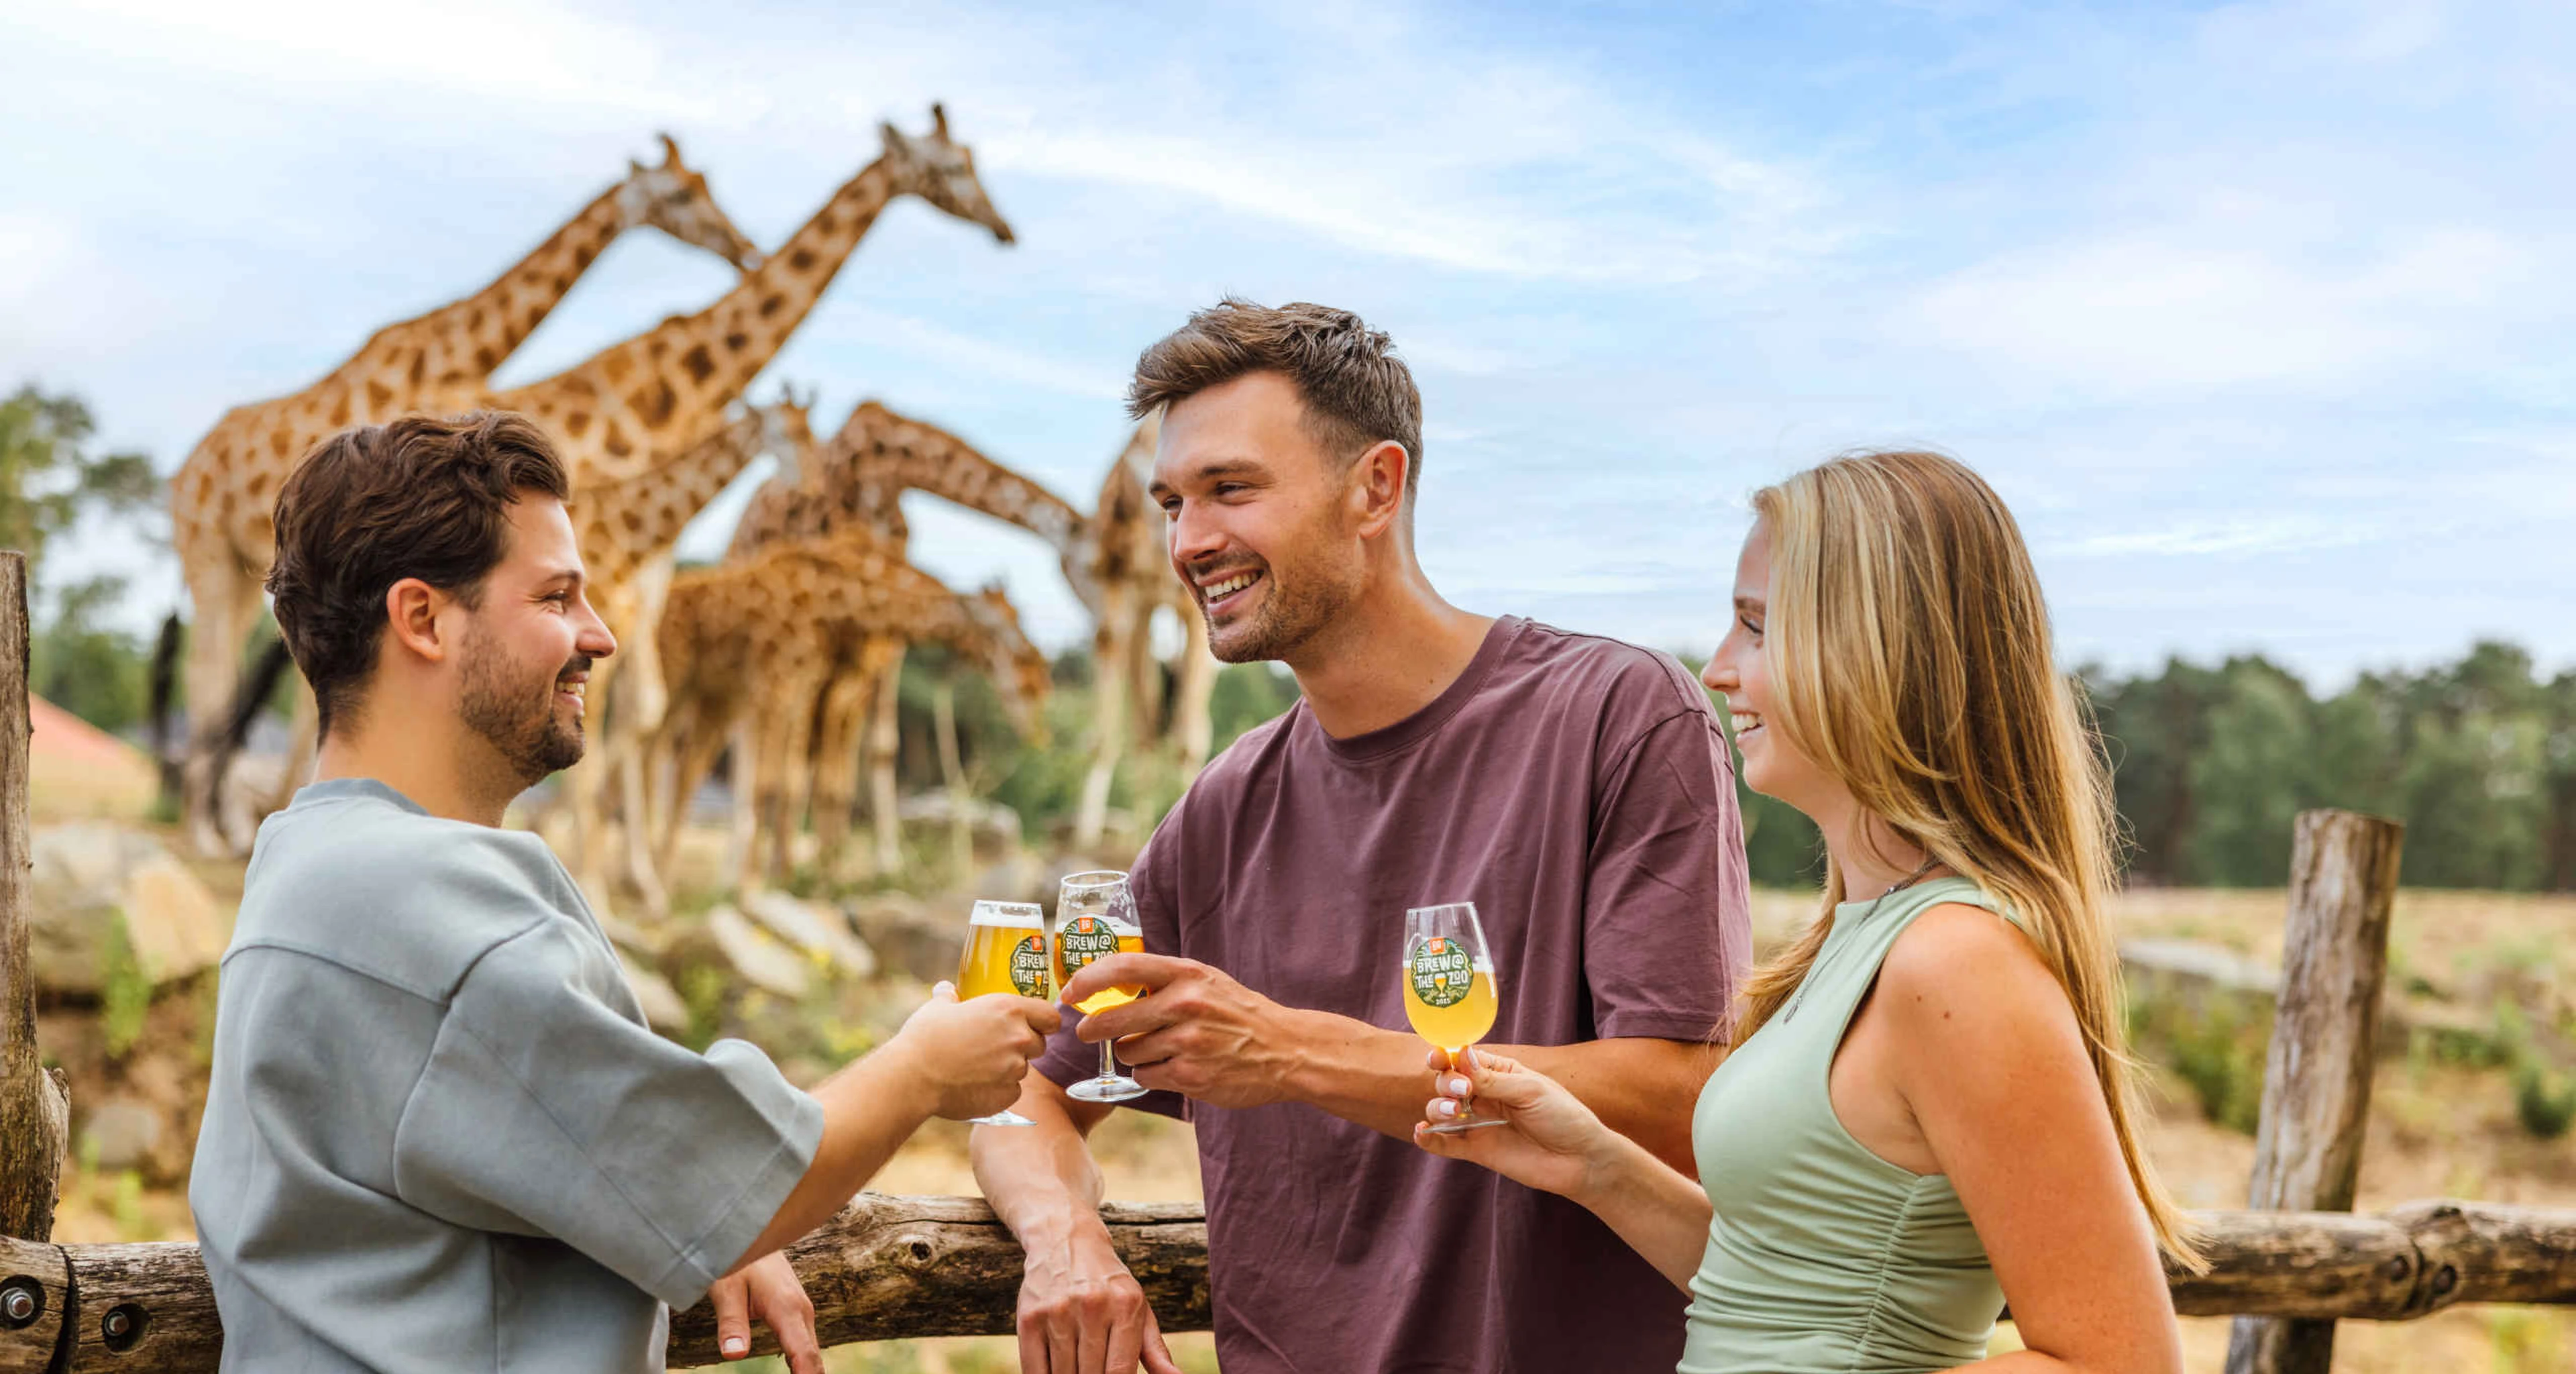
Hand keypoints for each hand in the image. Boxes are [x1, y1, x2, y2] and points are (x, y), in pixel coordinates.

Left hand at [707, 1251, 819, 1372]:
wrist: (754, 1233)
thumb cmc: (738, 1259)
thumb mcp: (727, 1289)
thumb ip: (731, 1323)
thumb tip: (734, 1354)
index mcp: (787, 1308)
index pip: (804, 1353)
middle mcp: (801, 1311)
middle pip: (813, 1357)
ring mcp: (802, 1311)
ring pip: (812, 1351)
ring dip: (807, 1371)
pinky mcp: (798, 1312)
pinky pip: (807, 1344)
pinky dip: (804, 1363)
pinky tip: (796, 1372)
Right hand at [890, 982, 1061, 1120]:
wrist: (912, 1077)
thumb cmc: (924, 1037)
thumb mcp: (938, 1007)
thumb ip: (950, 996)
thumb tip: (947, 989)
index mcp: (1009, 1009)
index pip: (1051, 1016)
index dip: (1044, 1022)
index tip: (1036, 1026)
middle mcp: (1019, 1037)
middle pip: (1039, 1044)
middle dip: (1023, 1047)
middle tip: (996, 1048)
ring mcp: (1015, 1068)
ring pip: (1022, 1069)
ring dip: (1007, 1068)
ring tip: (977, 1067)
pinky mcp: (1006, 1095)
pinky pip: (1011, 1091)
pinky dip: (998, 1090)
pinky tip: (975, 1085)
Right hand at [1016, 1224, 1185, 1373]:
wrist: (1065, 1240)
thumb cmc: (1110, 1285)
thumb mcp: (1139, 1308)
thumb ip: (1156, 1350)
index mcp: (1126, 1306)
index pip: (1119, 1372)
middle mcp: (1092, 1306)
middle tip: (1093, 1368)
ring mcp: (1057, 1312)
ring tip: (1077, 1365)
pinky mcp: (1029, 1318)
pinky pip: (1034, 1369)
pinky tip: (1055, 1368)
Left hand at [1062, 954, 1299, 1108]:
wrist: (1284, 1049)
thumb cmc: (1238, 1013)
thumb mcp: (1206, 981)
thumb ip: (1164, 980)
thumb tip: (1108, 981)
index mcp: (1187, 974)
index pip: (1123, 968)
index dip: (1088, 980)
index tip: (1069, 993)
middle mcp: (1185, 1004)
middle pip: (1113, 1018)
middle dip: (1093, 1028)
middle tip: (1086, 1032)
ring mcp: (1188, 1042)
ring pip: (1127, 1051)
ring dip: (1132, 1053)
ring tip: (1159, 1049)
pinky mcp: (1191, 1076)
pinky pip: (1145, 1075)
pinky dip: (1150, 1073)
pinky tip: (1172, 1067)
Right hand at [1412, 1048, 1616, 1200]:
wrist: (1581, 1160)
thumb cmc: (1564, 1117)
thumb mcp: (1531, 1091)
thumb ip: (1493, 1080)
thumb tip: (1460, 1056)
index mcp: (1500, 1073)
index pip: (1464, 1059)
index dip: (1447, 1056)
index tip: (1439, 1058)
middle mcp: (1486, 1095)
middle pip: (1447, 1082)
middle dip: (1446, 1082)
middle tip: (1462, 1090)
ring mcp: (1480, 1123)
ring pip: (1442, 1110)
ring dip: (1438, 1108)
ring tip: (1454, 1113)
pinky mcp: (1478, 1150)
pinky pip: (1446, 1143)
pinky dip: (1429, 1138)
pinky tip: (1422, 1132)